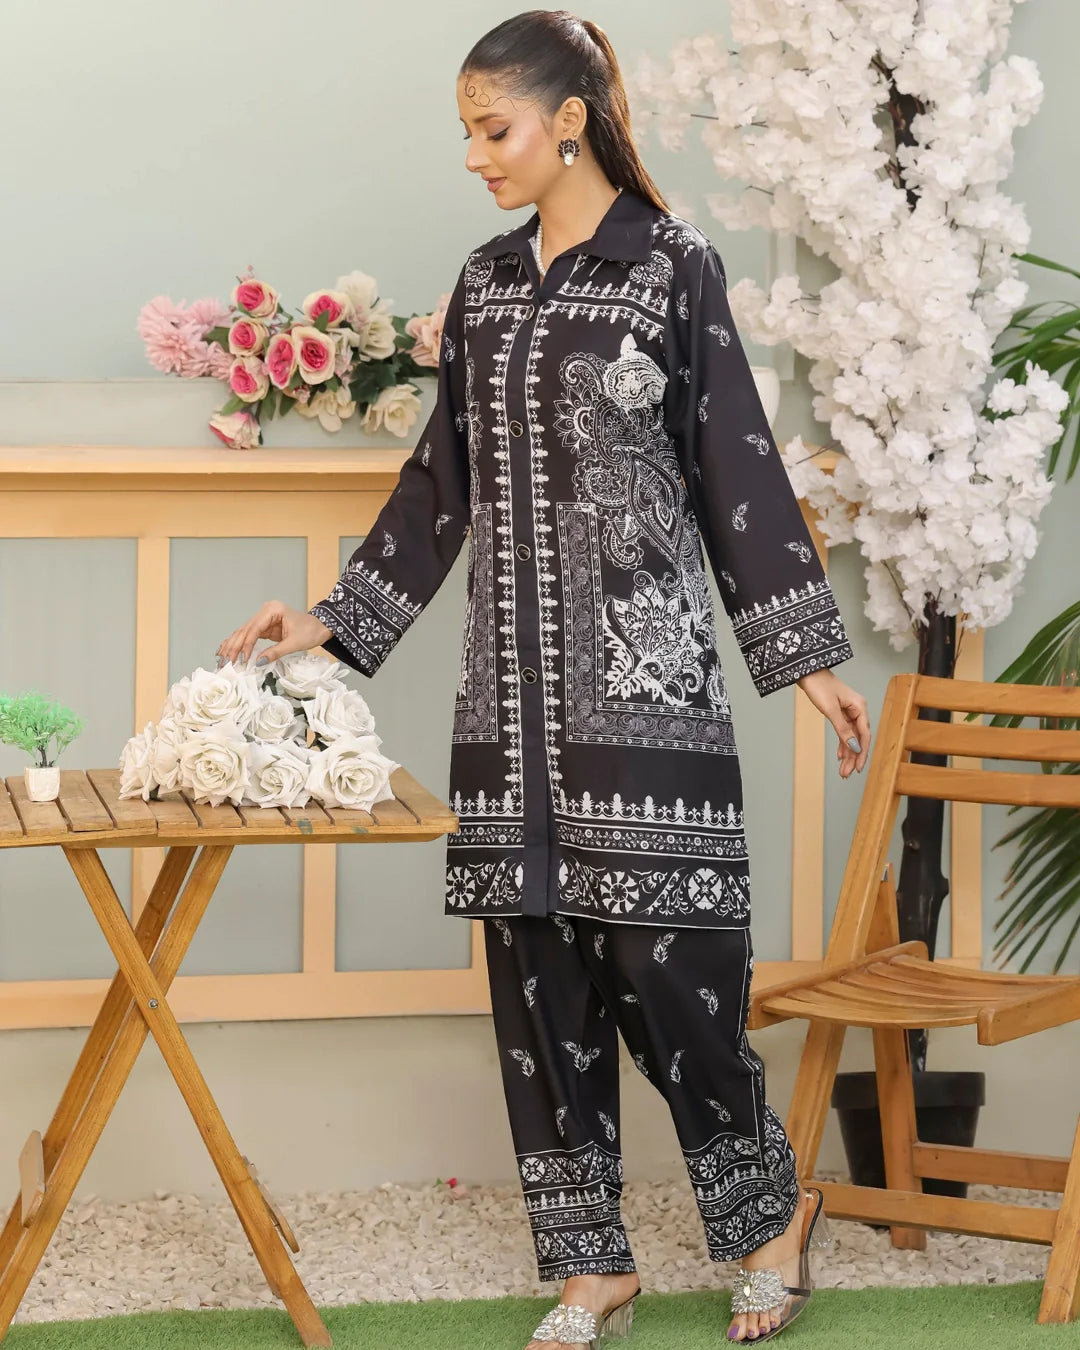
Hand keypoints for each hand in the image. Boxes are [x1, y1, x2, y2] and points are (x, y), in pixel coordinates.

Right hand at [216, 601, 332, 668]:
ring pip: (243, 633)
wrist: (320, 627)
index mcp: (272, 610)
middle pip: (245, 630)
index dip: (246, 645)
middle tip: (225, 662)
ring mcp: (263, 618)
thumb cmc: (311, 631)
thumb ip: (276, 652)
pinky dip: (238, 644)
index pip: (254, 629)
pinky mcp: (264, 627)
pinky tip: (225, 650)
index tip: (241, 660)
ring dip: (232, 646)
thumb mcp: (295, 643)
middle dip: (234, 647)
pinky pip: (248, 636)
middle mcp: (265, 612)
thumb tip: (257, 662)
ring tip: (221, 658)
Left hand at [795, 669, 869, 778]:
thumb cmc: (819, 686)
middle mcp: (857, 710)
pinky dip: (842, 744)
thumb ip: (842, 729)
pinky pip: (844, 732)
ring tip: (843, 770)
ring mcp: (849, 711)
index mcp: (859, 707)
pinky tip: (840, 756)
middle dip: (853, 757)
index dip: (862, 753)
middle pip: (858, 738)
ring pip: (851, 737)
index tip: (858, 768)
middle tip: (846, 774)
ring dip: (848, 753)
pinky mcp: (840, 712)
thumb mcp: (830, 710)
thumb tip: (854, 747)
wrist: (807, 672)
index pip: (864, 735)